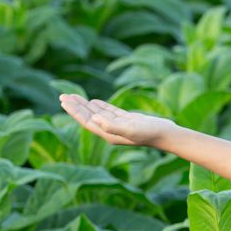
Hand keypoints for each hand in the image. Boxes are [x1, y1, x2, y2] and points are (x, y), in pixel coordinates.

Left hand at [59, 94, 176, 147]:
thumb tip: (95, 118)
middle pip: (89, 117)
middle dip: (76, 107)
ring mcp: (120, 126)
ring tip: (73, 97)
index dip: (74, 111)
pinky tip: (94, 101)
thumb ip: (112, 125)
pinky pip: (109, 112)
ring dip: (85, 105)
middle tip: (62, 96)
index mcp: (109, 133)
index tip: (63, 100)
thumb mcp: (131, 128)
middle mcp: (111, 131)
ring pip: (97, 114)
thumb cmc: (150, 132)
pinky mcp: (128, 121)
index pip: (87, 121)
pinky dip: (100, 106)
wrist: (167, 135)